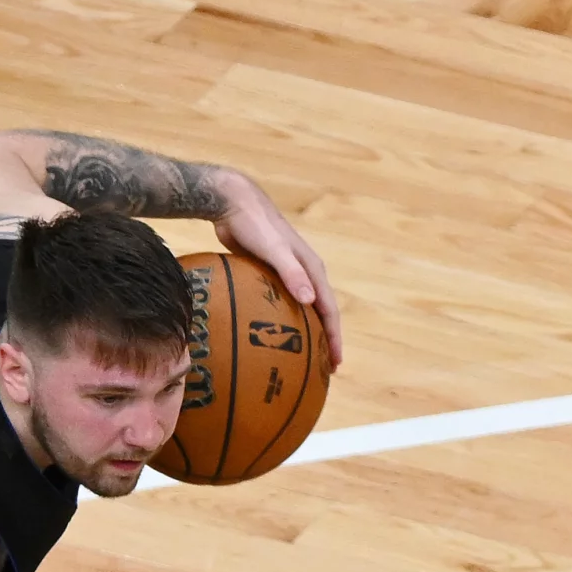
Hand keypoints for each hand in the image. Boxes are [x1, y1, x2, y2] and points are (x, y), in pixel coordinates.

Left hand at [213, 174, 342, 371]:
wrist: (234, 202)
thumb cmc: (255, 225)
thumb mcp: (274, 249)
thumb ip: (292, 273)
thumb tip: (311, 300)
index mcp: (313, 268)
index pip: (330, 310)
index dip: (334, 338)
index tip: (336, 364)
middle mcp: (306, 271)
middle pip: (321, 312)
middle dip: (326, 340)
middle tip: (325, 369)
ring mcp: (289, 272)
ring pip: (304, 308)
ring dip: (307, 332)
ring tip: (304, 357)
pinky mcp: (271, 272)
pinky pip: (283, 302)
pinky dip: (284, 320)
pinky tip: (270, 334)